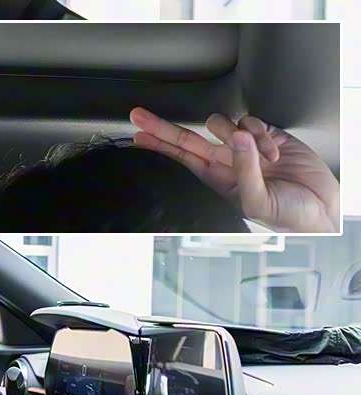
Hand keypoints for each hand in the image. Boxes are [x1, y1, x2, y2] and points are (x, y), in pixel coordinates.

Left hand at [130, 106, 339, 232]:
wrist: (320, 209)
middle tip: (139, 116)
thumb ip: (243, 171)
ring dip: (237, 135)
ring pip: (222, 124)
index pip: (180, 159)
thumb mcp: (256, 202)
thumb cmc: (287, 215)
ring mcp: (245, 147)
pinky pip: (252, 122)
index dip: (159, 146)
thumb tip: (236, 140)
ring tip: (262, 159)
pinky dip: (262, 135)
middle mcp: (226, 161)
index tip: (137, 136)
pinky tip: (273, 153)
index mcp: (216, 180)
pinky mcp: (267, 135)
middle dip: (162, 127)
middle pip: (187, 138)